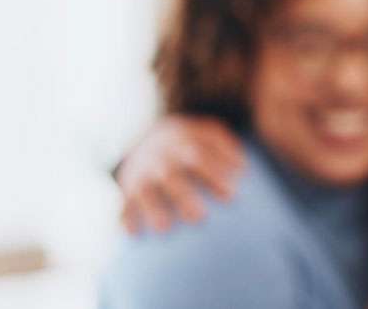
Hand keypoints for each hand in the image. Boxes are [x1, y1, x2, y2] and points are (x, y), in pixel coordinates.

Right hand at [116, 115, 243, 233]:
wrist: (149, 134)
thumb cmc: (191, 142)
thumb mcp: (208, 133)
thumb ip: (226, 146)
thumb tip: (244, 167)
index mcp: (184, 143)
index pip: (200, 157)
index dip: (214, 174)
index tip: (231, 195)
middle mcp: (162, 158)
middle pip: (172, 176)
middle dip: (184, 196)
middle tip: (199, 218)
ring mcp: (143, 172)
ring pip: (145, 191)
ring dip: (153, 209)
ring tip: (164, 229)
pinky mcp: (128, 187)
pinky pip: (124, 203)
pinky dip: (125, 217)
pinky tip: (133, 234)